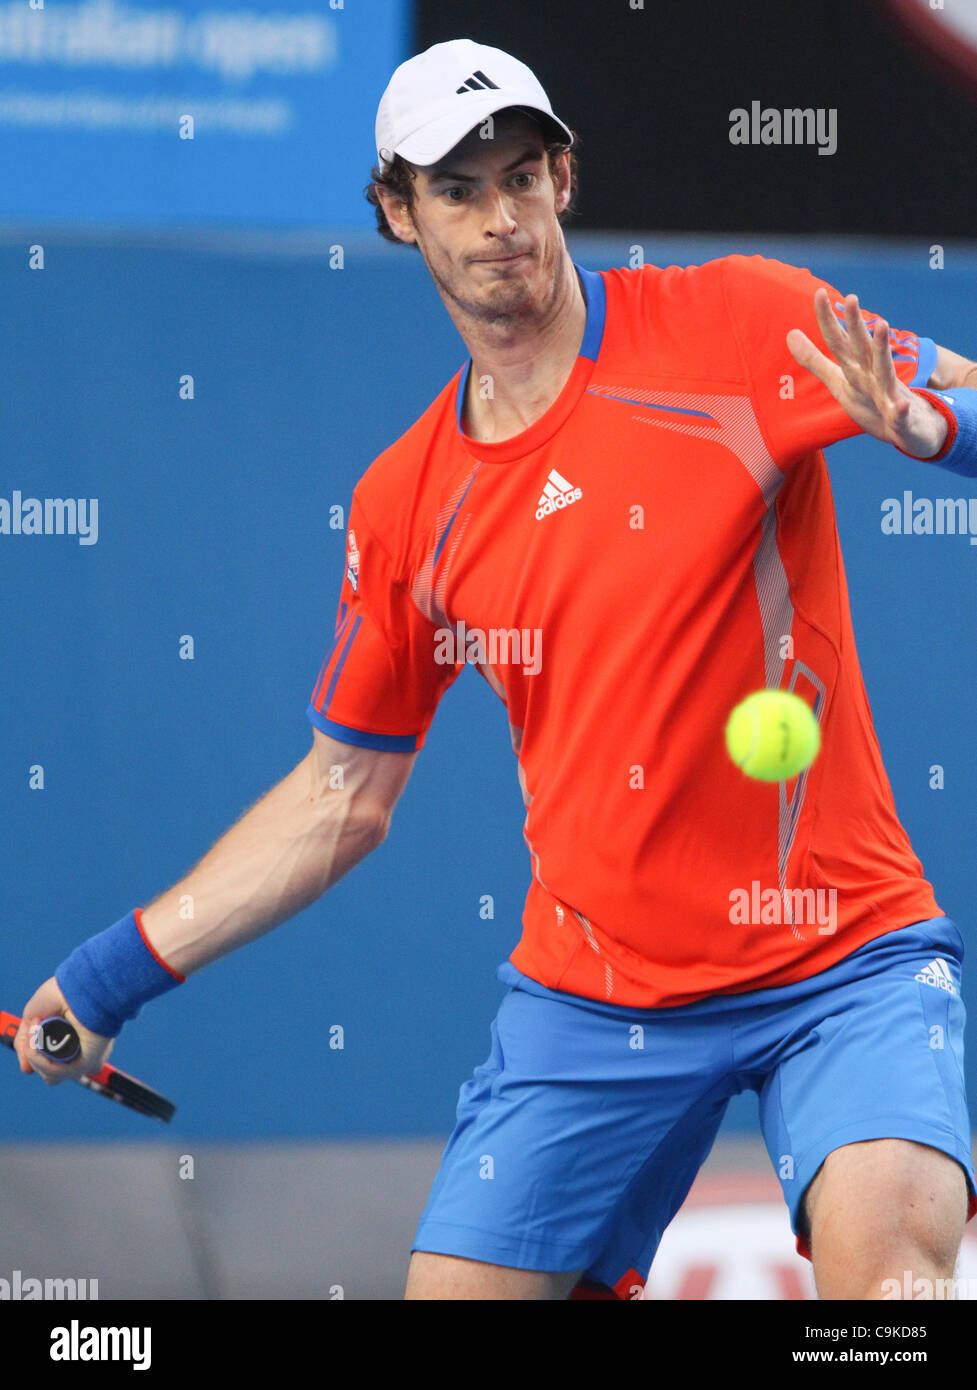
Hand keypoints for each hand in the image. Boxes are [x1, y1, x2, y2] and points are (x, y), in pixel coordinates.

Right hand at [14, 978, 113, 1085]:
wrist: (77, 986)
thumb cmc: (60, 995)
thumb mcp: (32, 1018)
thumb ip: (26, 1045)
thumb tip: (26, 1070)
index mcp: (71, 1043)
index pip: (50, 1066)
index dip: (35, 1056)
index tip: (31, 1038)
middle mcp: (80, 1054)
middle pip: (48, 1075)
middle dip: (33, 1055)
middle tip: (34, 1031)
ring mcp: (85, 1059)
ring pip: (50, 1076)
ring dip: (33, 1054)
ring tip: (36, 1031)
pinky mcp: (90, 1062)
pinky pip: (55, 1073)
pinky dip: (39, 1058)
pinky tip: (39, 1039)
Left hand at [787, 289, 947, 458]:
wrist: (910, 428)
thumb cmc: (871, 401)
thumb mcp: (839, 381)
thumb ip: (815, 360)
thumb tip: (790, 334)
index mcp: (855, 368)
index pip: (838, 342)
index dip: (828, 320)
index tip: (819, 292)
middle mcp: (872, 376)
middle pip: (862, 349)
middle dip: (857, 325)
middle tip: (851, 297)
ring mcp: (888, 396)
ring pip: (885, 371)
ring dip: (883, 350)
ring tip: (882, 325)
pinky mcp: (901, 419)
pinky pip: (900, 416)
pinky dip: (900, 411)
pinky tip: (902, 406)